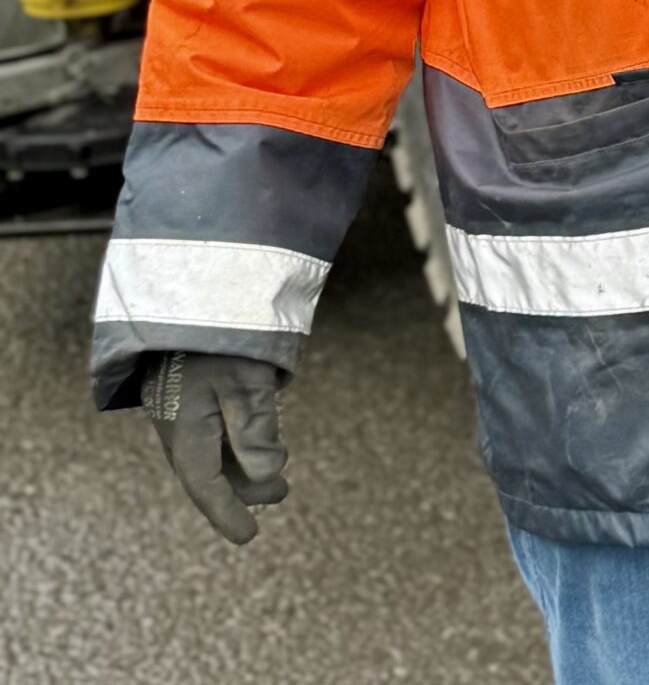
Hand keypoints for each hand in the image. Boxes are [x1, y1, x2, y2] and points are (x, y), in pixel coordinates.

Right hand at [142, 352, 288, 543]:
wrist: (187, 296)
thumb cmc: (218, 336)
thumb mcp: (245, 379)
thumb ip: (255, 428)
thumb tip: (268, 476)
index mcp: (187, 430)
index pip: (205, 485)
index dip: (227, 514)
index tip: (249, 537)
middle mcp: (180, 427)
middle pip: (211, 473)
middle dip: (245, 489)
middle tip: (282, 493)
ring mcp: (183, 411)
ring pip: (212, 455)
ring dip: (243, 468)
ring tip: (277, 481)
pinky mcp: (191, 396)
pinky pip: (211, 434)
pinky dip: (235, 446)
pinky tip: (255, 444)